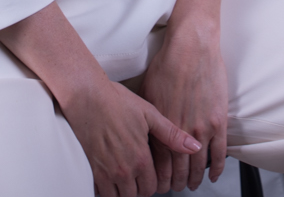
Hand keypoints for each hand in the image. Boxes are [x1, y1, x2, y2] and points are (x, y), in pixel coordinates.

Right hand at [63, 74, 201, 196]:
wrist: (87, 96)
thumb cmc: (118, 101)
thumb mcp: (149, 114)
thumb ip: (172, 135)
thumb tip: (195, 146)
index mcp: (141, 157)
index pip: (152, 187)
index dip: (153, 183)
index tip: (150, 175)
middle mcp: (125, 169)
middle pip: (136, 195)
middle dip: (139, 189)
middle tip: (138, 177)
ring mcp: (107, 172)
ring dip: (123, 191)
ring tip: (125, 178)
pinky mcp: (91, 171)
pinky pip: (101, 194)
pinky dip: (107, 190)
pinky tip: (109, 176)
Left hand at [141, 16, 228, 191]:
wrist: (191, 47)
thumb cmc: (168, 65)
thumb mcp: (147, 94)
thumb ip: (147, 119)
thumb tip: (141, 135)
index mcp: (162, 128)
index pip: (160, 167)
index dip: (160, 180)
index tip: (161, 185)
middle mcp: (181, 133)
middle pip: (179, 171)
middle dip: (177, 183)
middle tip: (177, 187)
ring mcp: (201, 129)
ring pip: (199, 166)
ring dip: (195, 179)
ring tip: (193, 184)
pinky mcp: (218, 121)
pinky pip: (220, 153)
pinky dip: (217, 168)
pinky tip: (213, 175)